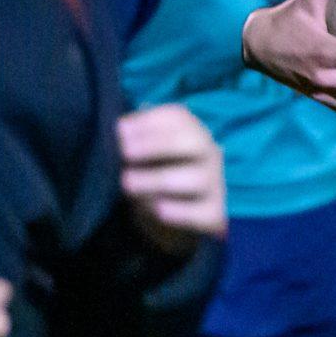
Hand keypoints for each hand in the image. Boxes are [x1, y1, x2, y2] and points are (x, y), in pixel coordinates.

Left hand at [118, 104, 226, 251]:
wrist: (171, 219)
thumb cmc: (153, 176)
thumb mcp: (143, 155)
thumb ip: (135, 142)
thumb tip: (122, 131)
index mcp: (192, 132)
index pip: (178, 117)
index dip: (149, 121)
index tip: (121, 130)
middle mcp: (209, 155)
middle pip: (194, 142)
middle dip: (157, 145)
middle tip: (126, 153)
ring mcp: (214, 185)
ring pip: (197, 179)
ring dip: (158, 179)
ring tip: (127, 184)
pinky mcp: (213, 215)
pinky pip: (202, 213)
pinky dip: (180, 211)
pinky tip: (157, 210)